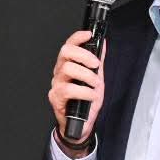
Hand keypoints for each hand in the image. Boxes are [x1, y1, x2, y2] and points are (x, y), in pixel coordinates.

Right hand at [47, 30, 103, 151]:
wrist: (82, 124)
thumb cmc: (86, 101)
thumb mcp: (96, 78)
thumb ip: (98, 61)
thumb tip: (103, 44)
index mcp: (68, 65)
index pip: (68, 45)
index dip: (77, 37)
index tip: (89, 35)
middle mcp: (60, 73)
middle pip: (65, 52)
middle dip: (84, 56)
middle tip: (96, 66)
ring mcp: (56, 84)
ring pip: (67, 69)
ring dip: (87, 76)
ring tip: (95, 85)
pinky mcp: (55, 97)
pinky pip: (69, 89)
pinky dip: (85, 92)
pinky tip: (90, 96)